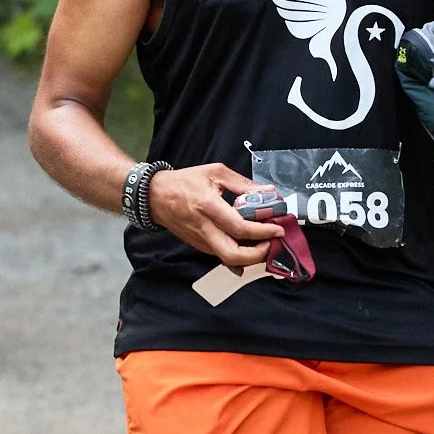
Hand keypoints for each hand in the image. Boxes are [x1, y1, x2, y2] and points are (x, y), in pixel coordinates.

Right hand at [147, 163, 285, 265]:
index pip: (240, 227)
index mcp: (208, 206)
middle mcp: (204, 228)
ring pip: (229, 260)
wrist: (155, 196)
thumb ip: (244, 184)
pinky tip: (250, 247)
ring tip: (264, 243)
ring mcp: (201, 241)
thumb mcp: (215, 173)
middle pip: (233, 255)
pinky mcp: (199, 246)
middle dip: (257, 255)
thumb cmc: (184, 182)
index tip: (278, 229)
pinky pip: (222, 256)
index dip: (263, 231)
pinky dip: (239, 256)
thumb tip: (268, 193)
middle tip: (271, 243)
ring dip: (250, 257)